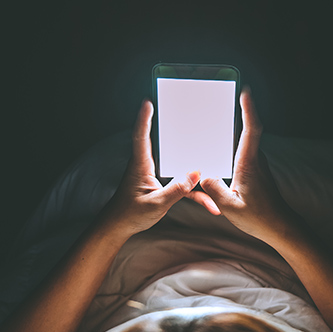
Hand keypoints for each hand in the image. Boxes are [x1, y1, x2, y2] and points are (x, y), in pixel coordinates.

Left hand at [97, 100, 217, 237]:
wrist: (120, 227)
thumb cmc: (130, 215)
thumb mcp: (157, 204)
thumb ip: (177, 189)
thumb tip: (195, 174)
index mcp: (140, 166)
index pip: (141, 137)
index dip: (144, 119)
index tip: (148, 103)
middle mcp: (147, 167)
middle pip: (165, 146)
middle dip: (178, 134)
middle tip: (187, 119)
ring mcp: (154, 177)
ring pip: (179, 171)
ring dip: (195, 176)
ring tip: (212, 171)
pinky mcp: (161, 187)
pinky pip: (182, 187)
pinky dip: (194, 195)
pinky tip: (209, 204)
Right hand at [192, 87, 299, 243]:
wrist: (280, 227)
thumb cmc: (259, 218)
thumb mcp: (230, 206)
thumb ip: (213, 189)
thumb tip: (201, 174)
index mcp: (249, 164)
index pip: (252, 129)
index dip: (248, 109)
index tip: (245, 92)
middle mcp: (255, 161)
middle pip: (247, 131)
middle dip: (238, 114)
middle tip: (221, 99)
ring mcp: (257, 166)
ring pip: (244, 144)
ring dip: (234, 133)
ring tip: (217, 124)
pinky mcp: (256, 173)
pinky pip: (243, 155)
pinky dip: (233, 149)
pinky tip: (220, 155)